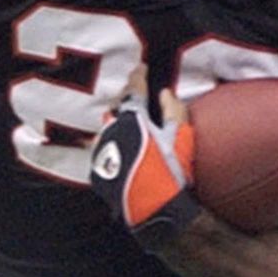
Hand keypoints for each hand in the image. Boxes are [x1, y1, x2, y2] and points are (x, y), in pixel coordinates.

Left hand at [89, 65, 199, 249]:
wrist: (155, 210)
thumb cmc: (171, 173)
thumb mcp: (182, 138)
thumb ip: (175, 111)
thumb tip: (166, 93)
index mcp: (132, 119)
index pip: (134, 90)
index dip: (138, 76)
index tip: (141, 67)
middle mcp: (110, 131)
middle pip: (117, 108)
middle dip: (127, 100)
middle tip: (137, 95)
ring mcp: (100, 152)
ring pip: (106, 128)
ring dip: (117, 122)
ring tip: (128, 123)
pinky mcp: (95, 170)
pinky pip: (101, 149)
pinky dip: (111, 144)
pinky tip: (120, 148)